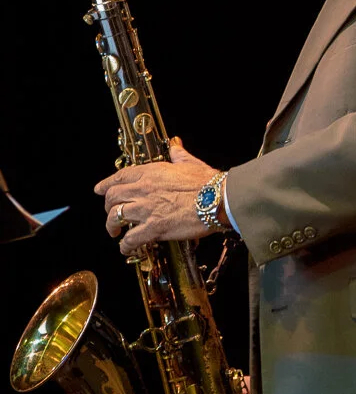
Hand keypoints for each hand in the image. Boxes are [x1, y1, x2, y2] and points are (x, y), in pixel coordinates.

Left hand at [93, 139, 229, 254]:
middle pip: (112, 197)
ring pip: (115, 217)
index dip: (106, 184)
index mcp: (151, 172)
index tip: (99, 190)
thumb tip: (175, 144)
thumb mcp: (190, 163)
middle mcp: (143, 189)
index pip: (120, 177)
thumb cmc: (208, 182)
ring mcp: (146, 209)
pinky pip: (131, 238)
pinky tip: (126, 248)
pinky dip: (125, 245)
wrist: (218, 199)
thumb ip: (178, 154)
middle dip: (108, 207)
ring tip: (114, 233)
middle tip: (110, 214)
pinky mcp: (154, 228)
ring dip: (112, 226)